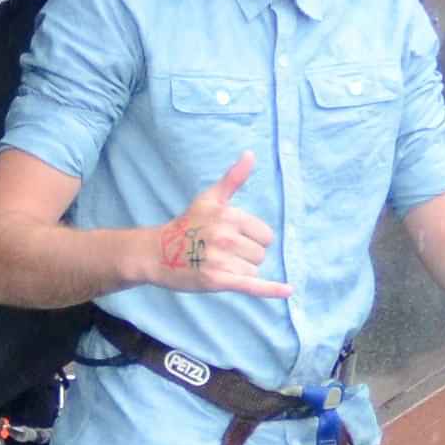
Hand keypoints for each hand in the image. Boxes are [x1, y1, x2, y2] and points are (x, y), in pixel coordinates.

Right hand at [132, 154, 286, 298]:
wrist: (156, 253)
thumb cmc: (186, 225)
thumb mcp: (209, 198)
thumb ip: (233, 178)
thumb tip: (251, 154)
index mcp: (229, 216)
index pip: (266, 235)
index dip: (252, 239)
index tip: (231, 239)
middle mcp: (226, 236)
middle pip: (261, 254)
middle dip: (246, 257)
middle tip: (220, 253)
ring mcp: (221, 260)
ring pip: (254, 271)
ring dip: (240, 272)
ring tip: (217, 265)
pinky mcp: (217, 281)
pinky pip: (252, 286)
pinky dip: (271, 290)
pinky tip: (289, 291)